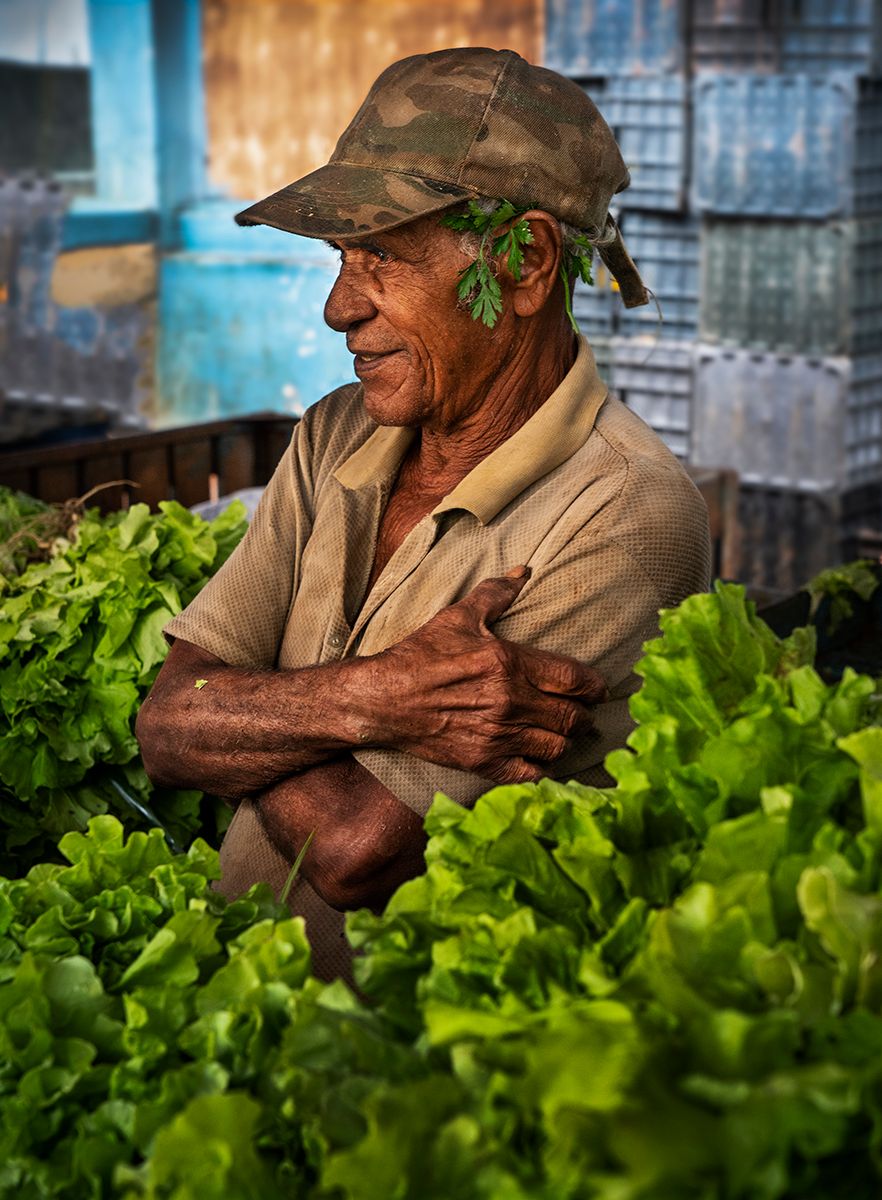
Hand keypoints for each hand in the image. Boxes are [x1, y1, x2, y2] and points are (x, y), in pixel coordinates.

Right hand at [364, 566, 605, 783]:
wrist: (382, 699)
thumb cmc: (420, 655)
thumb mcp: (458, 617)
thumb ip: (496, 594)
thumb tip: (524, 571)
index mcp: (509, 663)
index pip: (574, 679)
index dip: (594, 686)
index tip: (599, 690)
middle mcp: (510, 702)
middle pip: (572, 717)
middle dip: (584, 715)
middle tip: (583, 712)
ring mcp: (497, 736)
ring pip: (557, 747)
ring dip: (565, 740)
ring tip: (563, 734)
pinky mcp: (483, 762)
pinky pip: (530, 775)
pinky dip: (541, 769)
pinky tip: (539, 759)